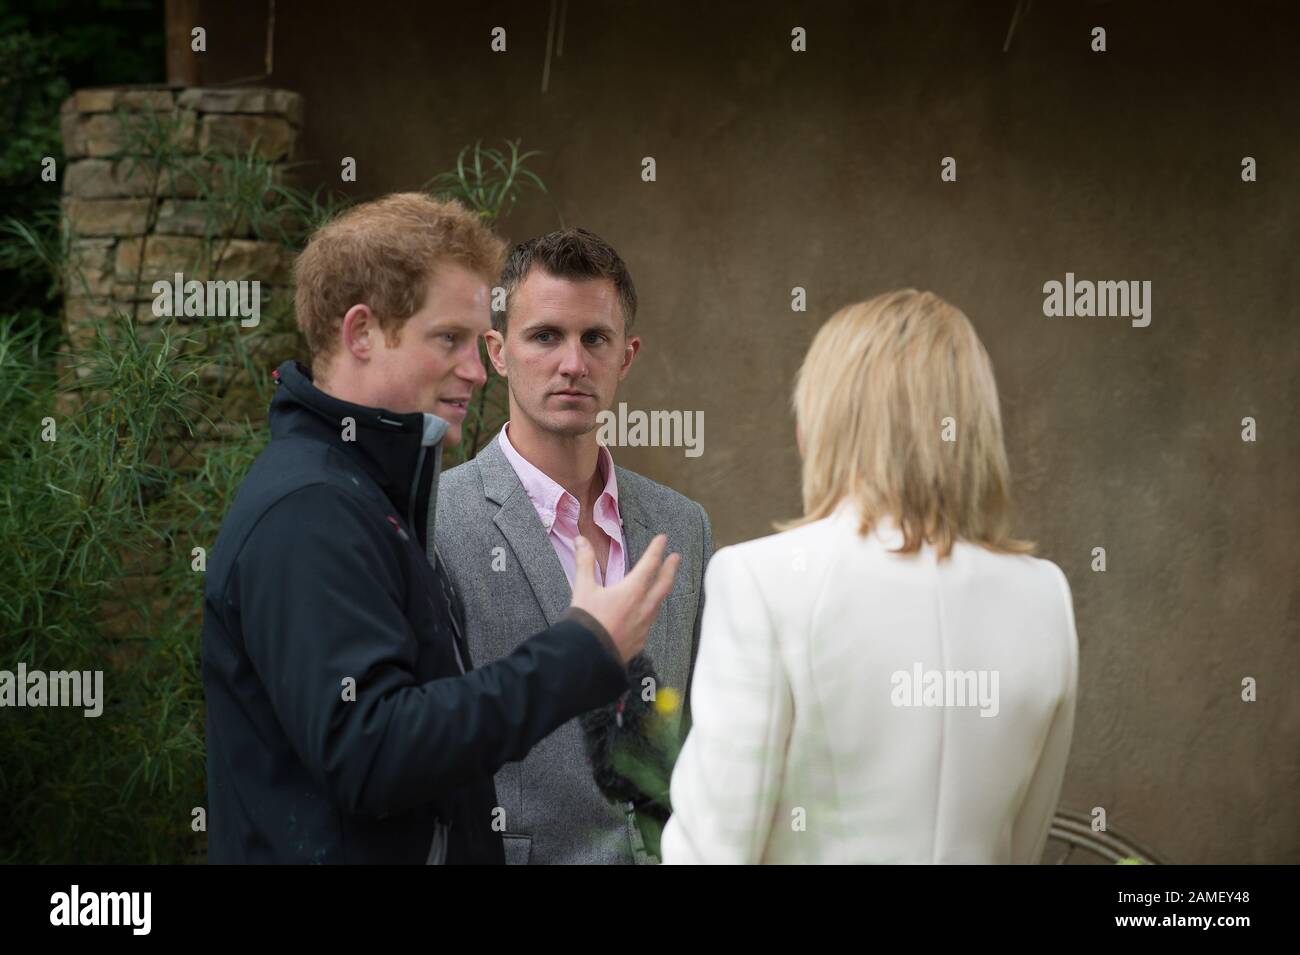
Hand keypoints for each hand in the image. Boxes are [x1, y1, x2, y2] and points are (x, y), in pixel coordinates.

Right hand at [570, 534, 679, 664]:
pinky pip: (651, 620)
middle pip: (663, 584)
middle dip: (670, 568)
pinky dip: (653, 609)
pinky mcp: (640, 639)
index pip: (649, 565)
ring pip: (659, 603)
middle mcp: (643, 607)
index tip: (663, 539)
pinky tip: (648, 611)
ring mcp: (644, 625)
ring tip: (664, 582)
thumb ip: (585, 563)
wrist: (587, 656)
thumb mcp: (583, 589)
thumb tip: (581, 540)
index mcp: (632, 591)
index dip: (657, 550)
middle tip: (676, 557)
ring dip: (663, 589)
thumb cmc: (586, 622)